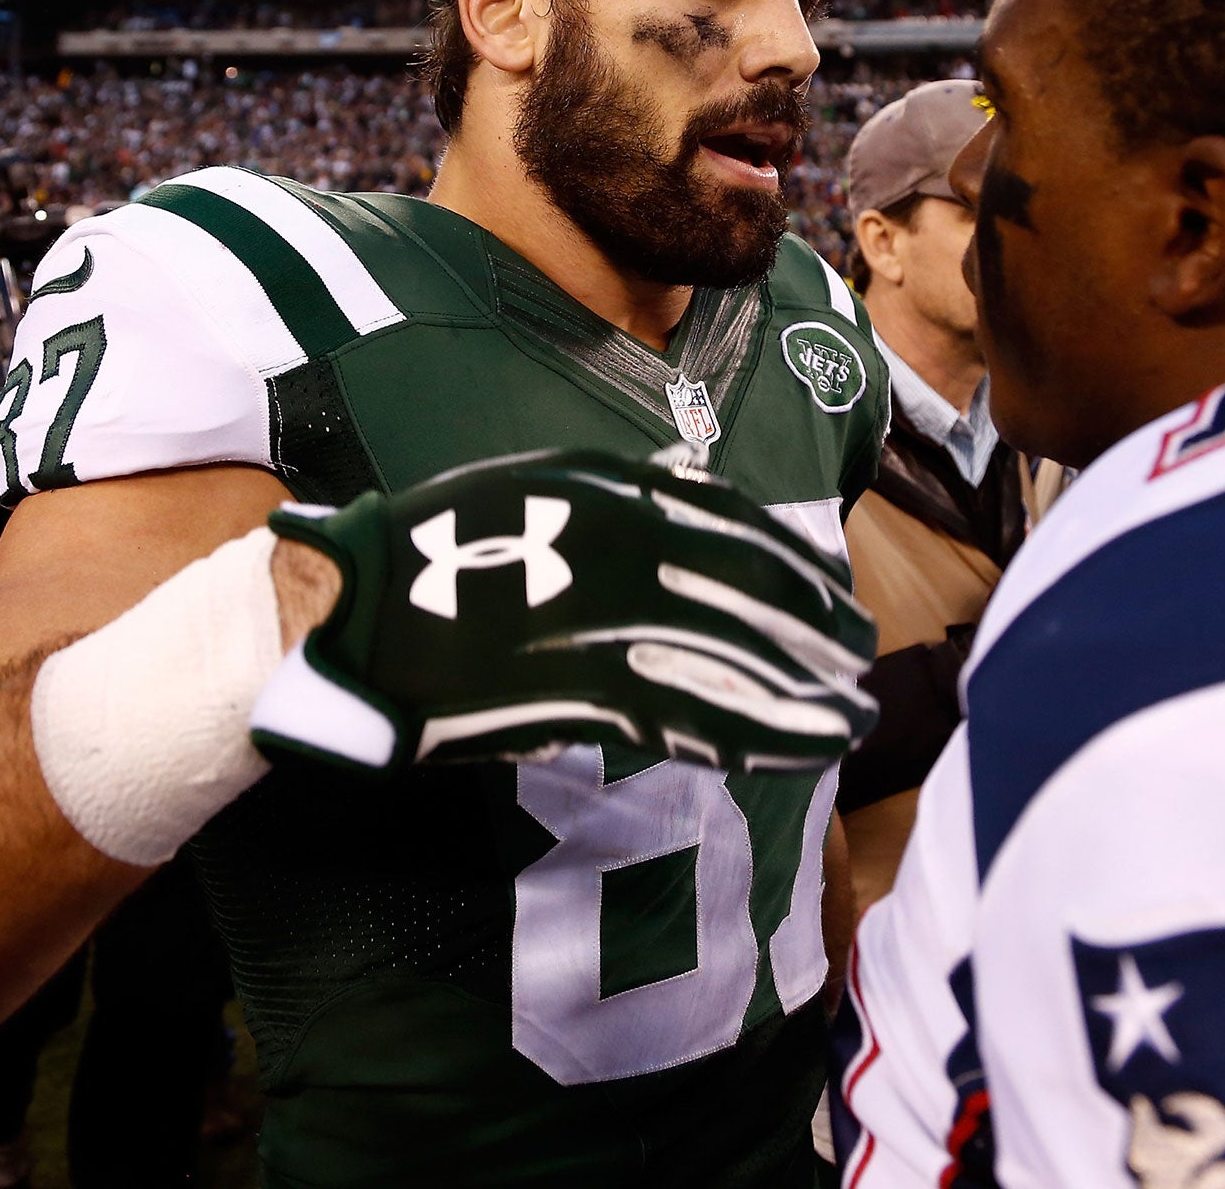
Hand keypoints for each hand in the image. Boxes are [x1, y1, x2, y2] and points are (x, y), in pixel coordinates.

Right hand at [248, 449, 877, 773]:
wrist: (356, 606)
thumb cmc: (443, 545)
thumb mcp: (539, 480)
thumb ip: (627, 483)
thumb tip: (697, 474)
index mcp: (616, 494)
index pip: (739, 527)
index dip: (800, 567)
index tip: (843, 595)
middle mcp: (625, 546)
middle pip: (752, 592)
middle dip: (819, 630)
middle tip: (867, 660)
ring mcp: (607, 617)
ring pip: (736, 658)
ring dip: (806, 691)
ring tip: (856, 719)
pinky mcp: (581, 686)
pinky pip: (690, 716)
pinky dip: (754, 734)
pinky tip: (800, 752)